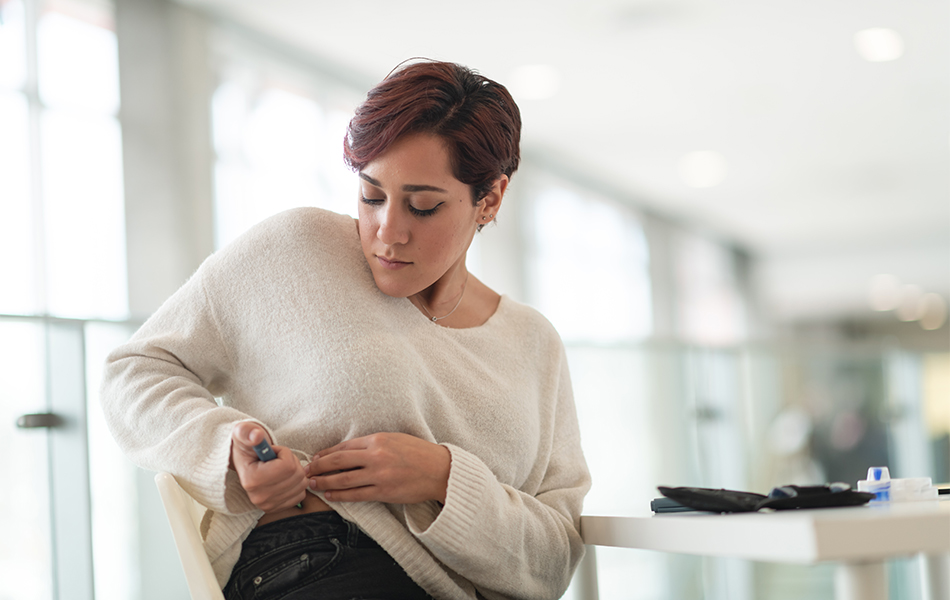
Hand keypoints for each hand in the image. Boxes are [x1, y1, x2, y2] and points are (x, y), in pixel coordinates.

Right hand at [231, 422, 307, 511]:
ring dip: (295, 471)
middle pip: (296, 475)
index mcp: (251, 480)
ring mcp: (268, 505)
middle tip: (277, 459)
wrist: (244, 461)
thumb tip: (257, 435)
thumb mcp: (244, 432)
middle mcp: (259, 497)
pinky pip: (301, 494)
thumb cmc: (247, 445)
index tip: (272, 451)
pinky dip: (296, 483)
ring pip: (301, 484)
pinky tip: (284, 478)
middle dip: (292, 461)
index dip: (284, 452)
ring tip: (280, 467)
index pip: (287, 465)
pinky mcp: (276, 509)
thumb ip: (249, 432)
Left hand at [306, 433, 450, 503]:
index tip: (314, 458)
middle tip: (306, 472)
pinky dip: (340, 495)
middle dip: (318, 467)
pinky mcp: (384, 492)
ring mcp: (379, 475)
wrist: (440, 470)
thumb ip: (373, 444)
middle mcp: (376, 456)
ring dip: (324, 481)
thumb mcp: (395, 439)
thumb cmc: (419, 453)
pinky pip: (356, 494)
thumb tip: (348, 451)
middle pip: (338, 462)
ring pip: (343, 479)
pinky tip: (330, 494)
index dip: (326, 453)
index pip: (344, 447)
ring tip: (312, 484)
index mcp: (378, 440)